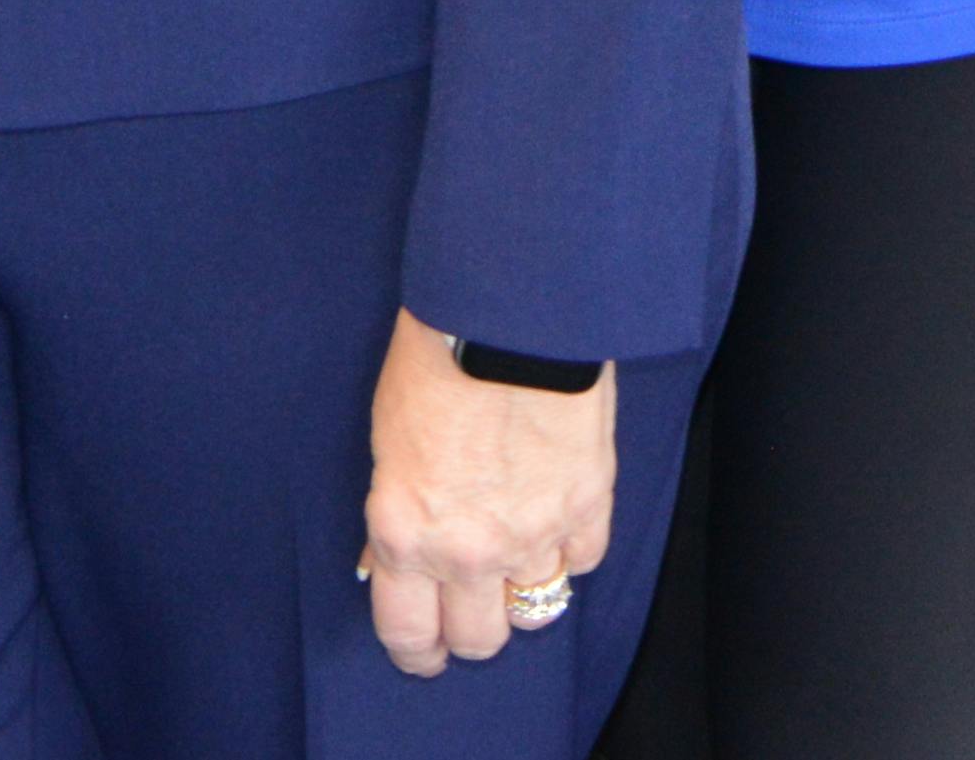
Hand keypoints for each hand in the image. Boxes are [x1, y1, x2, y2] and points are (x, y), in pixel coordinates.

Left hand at [358, 311, 614, 675]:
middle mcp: (468, 552)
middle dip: (469, 633)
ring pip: (535, 613)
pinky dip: (570, 551)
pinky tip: (556, 526)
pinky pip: (583, 562)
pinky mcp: (587, 508)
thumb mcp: (387, 441)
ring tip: (516, 571)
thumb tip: (389, 557)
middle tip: (468, 614)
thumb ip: (395, 511)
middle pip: (477, 639)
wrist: (510, 318)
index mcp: (407, 535)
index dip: (415, 654)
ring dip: (522, 596)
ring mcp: (534, 536)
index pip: (407, 633)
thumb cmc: (436, 361)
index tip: (422, 656)